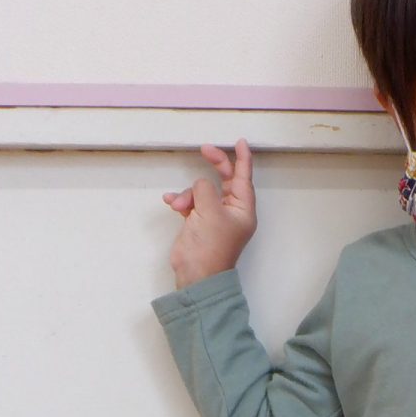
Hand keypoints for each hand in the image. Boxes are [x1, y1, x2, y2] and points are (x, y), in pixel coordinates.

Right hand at [161, 139, 257, 288]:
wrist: (196, 274)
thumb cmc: (210, 245)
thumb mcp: (210, 211)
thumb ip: (205, 189)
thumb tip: (200, 184)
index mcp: (243, 209)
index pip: (244, 178)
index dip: (243, 158)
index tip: (240, 142)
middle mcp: (231, 211)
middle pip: (225, 180)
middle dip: (214, 165)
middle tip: (204, 149)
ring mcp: (214, 216)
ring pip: (202, 191)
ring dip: (188, 195)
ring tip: (180, 207)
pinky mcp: (198, 222)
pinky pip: (190, 203)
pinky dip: (181, 201)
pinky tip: (171, 202)